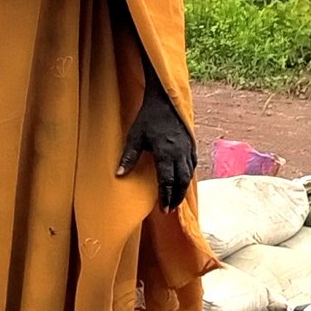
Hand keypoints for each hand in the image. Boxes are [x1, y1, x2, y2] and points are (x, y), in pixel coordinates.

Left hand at [117, 88, 196, 209]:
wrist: (165, 101)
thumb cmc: (148, 118)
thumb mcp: (134, 137)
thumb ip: (128, 157)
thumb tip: (118, 175)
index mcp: (166, 152)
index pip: (167, 180)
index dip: (166, 196)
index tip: (163, 209)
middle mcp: (180, 153)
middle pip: (181, 181)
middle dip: (176, 197)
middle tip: (169, 209)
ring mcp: (188, 149)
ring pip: (188, 174)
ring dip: (183, 189)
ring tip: (176, 201)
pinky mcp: (191, 144)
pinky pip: (192, 165)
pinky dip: (189, 176)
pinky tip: (184, 182)